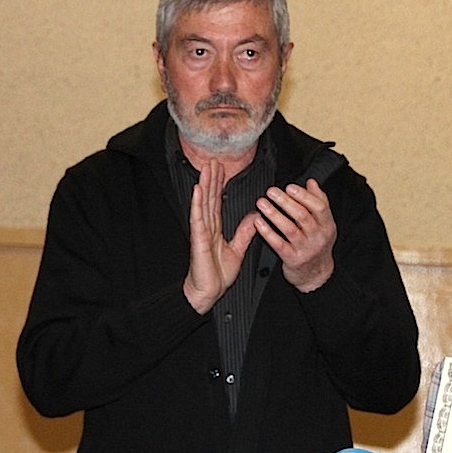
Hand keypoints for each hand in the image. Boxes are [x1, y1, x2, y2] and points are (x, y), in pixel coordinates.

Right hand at [183, 159, 257, 313]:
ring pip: (203, 203)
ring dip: (204, 184)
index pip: (217, 202)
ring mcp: (201, 231)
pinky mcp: (198, 239)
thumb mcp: (237, 250)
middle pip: (209, 198)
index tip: (223, 170)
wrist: (207, 292)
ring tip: (207, 168)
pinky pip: (197, 218)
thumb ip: (244, 233)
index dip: (220, 186)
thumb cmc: (217, 275)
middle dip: (212, 179)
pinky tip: (197, 189)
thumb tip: (254, 218)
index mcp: (215, 229)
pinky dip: (197, 203)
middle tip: (214, 160)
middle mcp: (207, 227)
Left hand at [253, 179, 335, 291]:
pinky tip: (258, 222)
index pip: (319, 206)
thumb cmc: (317, 245)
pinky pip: (278, 244)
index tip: (289, 186)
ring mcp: (306, 249)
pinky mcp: (293, 260)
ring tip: (262, 203)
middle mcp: (318, 237)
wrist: (316, 275)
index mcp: (327, 225)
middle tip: (271, 191)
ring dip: (274, 214)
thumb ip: (318, 201)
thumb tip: (311, 182)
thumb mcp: (324, 224)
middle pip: (302, 216)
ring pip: (290, 229)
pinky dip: (267, 232)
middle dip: (285, 201)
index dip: (303, 195)